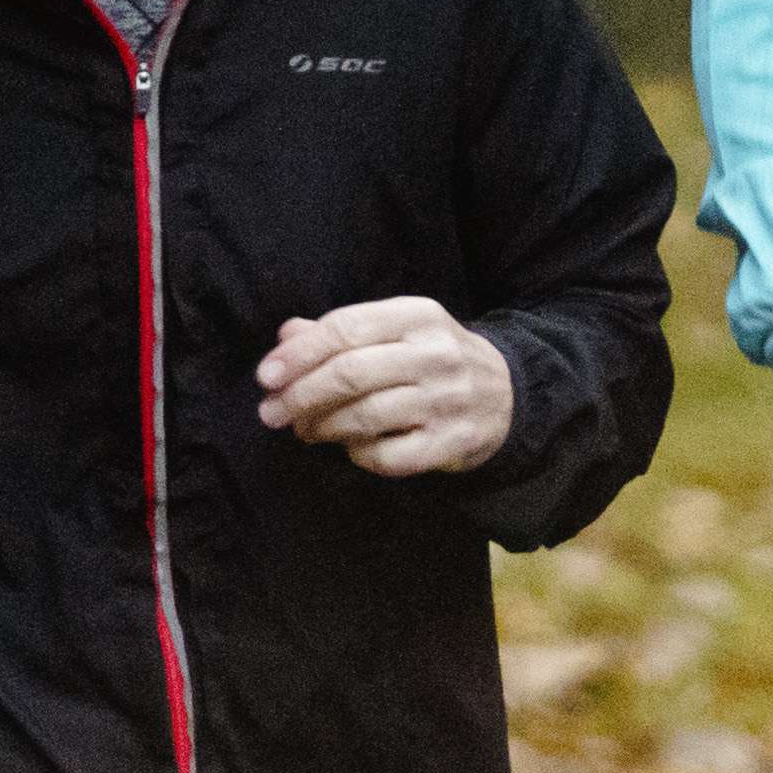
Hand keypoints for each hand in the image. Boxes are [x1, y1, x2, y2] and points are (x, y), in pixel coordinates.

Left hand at [259, 294, 519, 479]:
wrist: (506, 394)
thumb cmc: (433, 359)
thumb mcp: (396, 330)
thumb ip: (341, 332)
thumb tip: (285, 337)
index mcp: (417, 315)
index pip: (346, 329)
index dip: (299, 354)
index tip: (266, 377)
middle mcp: (435, 354)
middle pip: (351, 374)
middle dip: (300, 396)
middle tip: (271, 413)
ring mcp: (447, 400)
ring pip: (365, 417)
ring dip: (322, 426)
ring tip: (304, 430)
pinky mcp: (453, 442)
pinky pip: (389, 456)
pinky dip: (359, 454)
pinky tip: (352, 447)